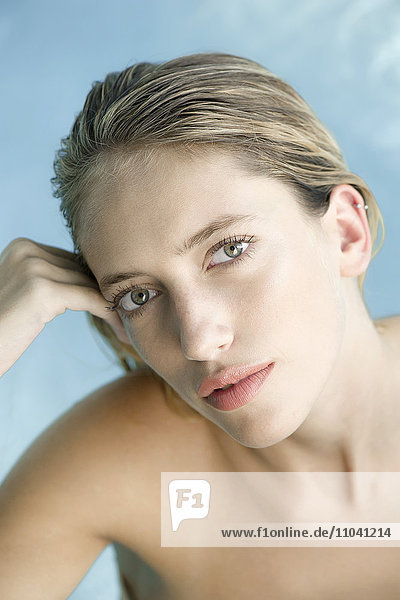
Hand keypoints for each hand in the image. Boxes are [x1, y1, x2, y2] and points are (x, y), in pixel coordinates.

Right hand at [0, 237, 127, 377]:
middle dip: (107, 294)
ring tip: (130, 327)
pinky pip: (90, 300)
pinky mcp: (42, 291)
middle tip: (133, 314)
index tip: (119, 302)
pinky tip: (122, 332)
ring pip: (90, 285)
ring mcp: (33, 268)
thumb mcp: (24, 294)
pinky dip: (110, 316)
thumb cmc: (2, 330)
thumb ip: (50, 279)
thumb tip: (92, 282)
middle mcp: (27, 250)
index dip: (96, 283)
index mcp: (22, 246)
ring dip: (113, 308)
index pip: (73, 261)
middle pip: (82, 271)